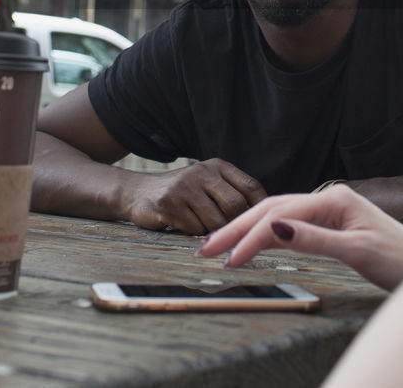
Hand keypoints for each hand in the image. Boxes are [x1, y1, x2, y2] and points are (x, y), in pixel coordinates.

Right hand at [125, 159, 266, 234]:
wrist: (138, 193)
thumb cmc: (182, 194)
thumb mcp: (208, 185)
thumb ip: (232, 194)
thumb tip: (264, 219)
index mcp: (217, 166)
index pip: (251, 187)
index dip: (259, 208)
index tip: (258, 224)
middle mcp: (202, 172)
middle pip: (236, 206)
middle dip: (234, 225)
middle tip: (228, 234)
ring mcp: (185, 187)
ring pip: (216, 222)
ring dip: (212, 232)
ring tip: (202, 227)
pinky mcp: (169, 204)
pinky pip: (194, 229)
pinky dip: (193, 234)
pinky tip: (184, 226)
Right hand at [197, 185, 402, 290]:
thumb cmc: (402, 260)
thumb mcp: (358, 251)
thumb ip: (314, 239)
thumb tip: (273, 229)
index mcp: (335, 199)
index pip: (280, 215)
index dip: (249, 237)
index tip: (227, 258)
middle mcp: (330, 199)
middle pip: (273, 210)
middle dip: (238, 229)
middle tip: (206, 250)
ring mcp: (331, 212)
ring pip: (279, 217)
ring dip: (248, 231)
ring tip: (219, 247)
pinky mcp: (332, 226)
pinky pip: (291, 226)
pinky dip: (267, 235)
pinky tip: (252, 243)